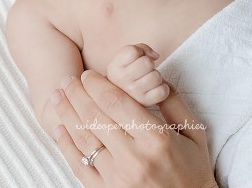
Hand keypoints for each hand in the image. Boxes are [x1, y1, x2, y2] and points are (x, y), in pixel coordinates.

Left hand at [50, 71, 216, 187]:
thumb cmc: (192, 169)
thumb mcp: (194, 133)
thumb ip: (173, 103)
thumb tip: (154, 77)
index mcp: (156, 139)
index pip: (116, 103)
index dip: (97, 85)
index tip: (88, 74)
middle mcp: (134, 158)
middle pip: (95, 117)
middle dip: (77, 94)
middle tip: (67, 80)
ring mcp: (118, 178)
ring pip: (83, 139)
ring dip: (66, 114)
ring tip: (57, 97)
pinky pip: (80, 166)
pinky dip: (66, 146)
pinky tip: (59, 128)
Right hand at [106, 44, 168, 106]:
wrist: (125, 96)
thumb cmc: (129, 71)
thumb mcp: (127, 56)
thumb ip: (140, 48)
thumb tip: (155, 56)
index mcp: (113, 68)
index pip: (133, 51)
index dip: (139, 52)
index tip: (136, 59)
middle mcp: (120, 81)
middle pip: (147, 63)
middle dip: (149, 64)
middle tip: (144, 70)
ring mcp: (133, 94)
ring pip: (156, 76)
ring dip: (156, 76)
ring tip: (148, 79)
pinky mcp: (145, 102)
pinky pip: (163, 91)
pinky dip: (162, 88)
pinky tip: (154, 89)